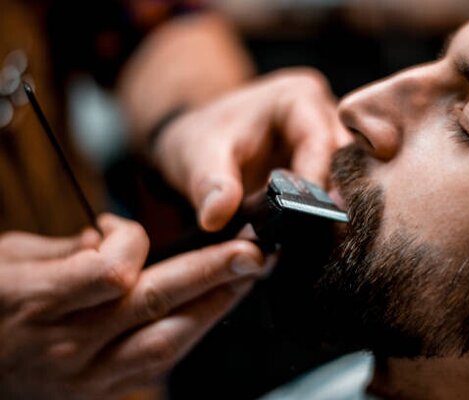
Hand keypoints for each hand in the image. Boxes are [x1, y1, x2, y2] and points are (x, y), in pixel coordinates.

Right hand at [0, 214, 270, 398]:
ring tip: (247, 278)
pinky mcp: (100, 393)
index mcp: (39, 303)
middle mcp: (69, 345)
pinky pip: (159, 364)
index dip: (132, 240)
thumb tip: (115, 240)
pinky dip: (191, 334)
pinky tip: (212, 311)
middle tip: (253, 250)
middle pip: (158, 303)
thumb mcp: (10, 259)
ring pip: (169, 341)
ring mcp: (88, 377)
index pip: (114, 271)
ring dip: (216, 306)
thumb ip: (71, 250)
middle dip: (214, 272)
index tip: (123, 227)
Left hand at [153, 67, 351, 230]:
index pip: (320, 141)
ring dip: (329, 213)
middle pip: (346, 163)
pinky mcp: (328, 169)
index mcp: (298, 98)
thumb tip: (216, 217)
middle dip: (328, 202)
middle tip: (311, 239)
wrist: (202, 143)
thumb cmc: (200, 139)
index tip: (301, 220)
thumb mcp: (195, 155)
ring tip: (311, 244)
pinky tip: (311, 242)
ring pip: (350, 182)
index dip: (314, 183)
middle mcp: (324, 116)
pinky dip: (324, 217)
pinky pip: (338, 195)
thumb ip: (208, 183)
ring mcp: (331, 143)